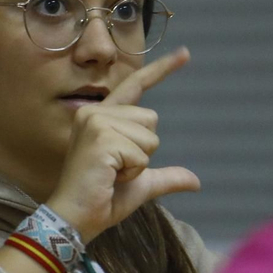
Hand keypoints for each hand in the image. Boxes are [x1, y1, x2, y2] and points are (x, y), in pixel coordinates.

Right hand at [44, 48, 199, 240]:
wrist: (76, 219)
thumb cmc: (102, 200)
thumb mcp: (142, 184)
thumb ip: (166, 176)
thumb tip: (196, 181)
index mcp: (102, 117)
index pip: (136, 87)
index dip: (161, 69)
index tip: (185, 53)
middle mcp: (95, 112)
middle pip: (151, 119)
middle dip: (144, 150)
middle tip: (115, 169)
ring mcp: (96, 122)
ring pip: (149, 136)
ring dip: (138, 162)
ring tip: (111, 173)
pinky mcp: (100, 138)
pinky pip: (142, 153)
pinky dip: (133, 171)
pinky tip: (110, 176)